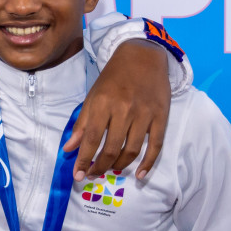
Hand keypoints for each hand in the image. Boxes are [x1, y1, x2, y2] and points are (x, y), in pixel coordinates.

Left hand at [67, 39, 170, 181]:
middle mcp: (124, 110)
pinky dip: (148, 163)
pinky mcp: (161, 116)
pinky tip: (140, 175)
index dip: (84, 160)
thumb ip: (81, 124)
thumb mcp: (93, 96)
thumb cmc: (114, 77)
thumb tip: (68, 149)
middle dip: (100, 166)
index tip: (78, 175)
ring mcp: (145, 114)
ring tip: (111, 170)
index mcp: (103, 103)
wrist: (143, 55)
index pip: (91, 139)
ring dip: (119, 165)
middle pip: (111, 148)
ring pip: (131, 150)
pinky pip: (155, 145)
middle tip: (93, 174)